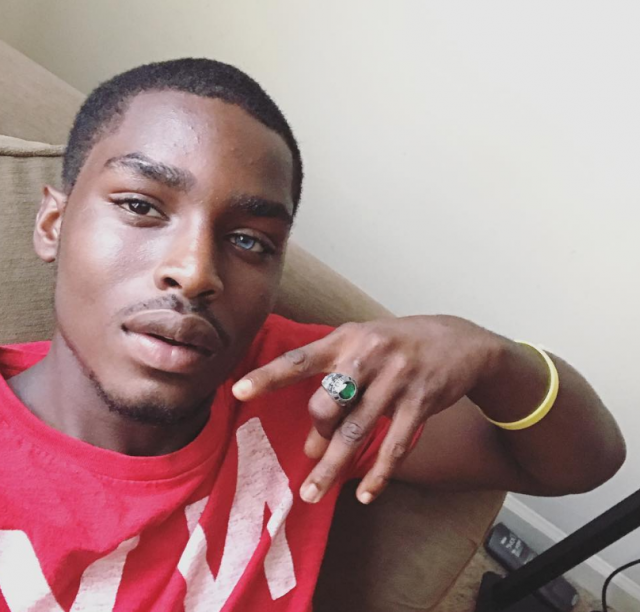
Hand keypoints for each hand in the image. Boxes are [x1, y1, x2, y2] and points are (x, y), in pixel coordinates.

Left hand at [232, 316, 503, 504]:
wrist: (460, 341)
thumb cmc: (400, 344)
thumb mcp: (365, 343)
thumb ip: (337, 380)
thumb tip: (313, 434)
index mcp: (346, 339)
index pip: (299, 359)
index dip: (268, 376)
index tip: (238, 391)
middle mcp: (368, 357)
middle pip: (326, 405)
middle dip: (316, 433)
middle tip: (313, 451)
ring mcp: (396, 380)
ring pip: (355, 432)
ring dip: (331, 467)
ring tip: (312, 492)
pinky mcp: (420, 402)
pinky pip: (394, 446)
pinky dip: (378, 474)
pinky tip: (365, 493)